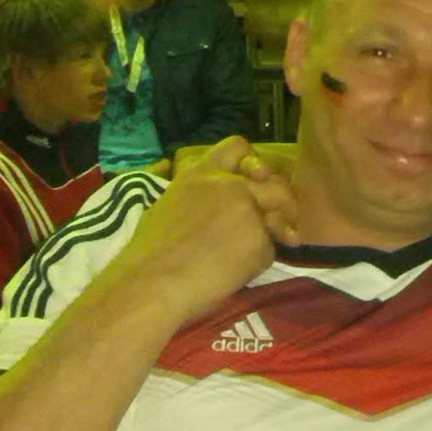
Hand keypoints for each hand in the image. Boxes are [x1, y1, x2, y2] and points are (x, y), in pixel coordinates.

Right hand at [107, 136, 299, 324]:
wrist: (151, 283)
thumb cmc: (150, 251)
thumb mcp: (169, 204)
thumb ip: (201, 195)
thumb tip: (216, 203)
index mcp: (201, 174)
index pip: (238, 146)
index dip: (254, 162)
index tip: (258, 178)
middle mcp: (229, 185)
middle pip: (275, 184)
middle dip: (281, 203)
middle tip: (276, 222)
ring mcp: (248, 211)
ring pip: (279, 216)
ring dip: (278, 231)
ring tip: (264, 248)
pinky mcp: (260, 240)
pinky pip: (271, 250)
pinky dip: (259, 261)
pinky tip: (238, 272)